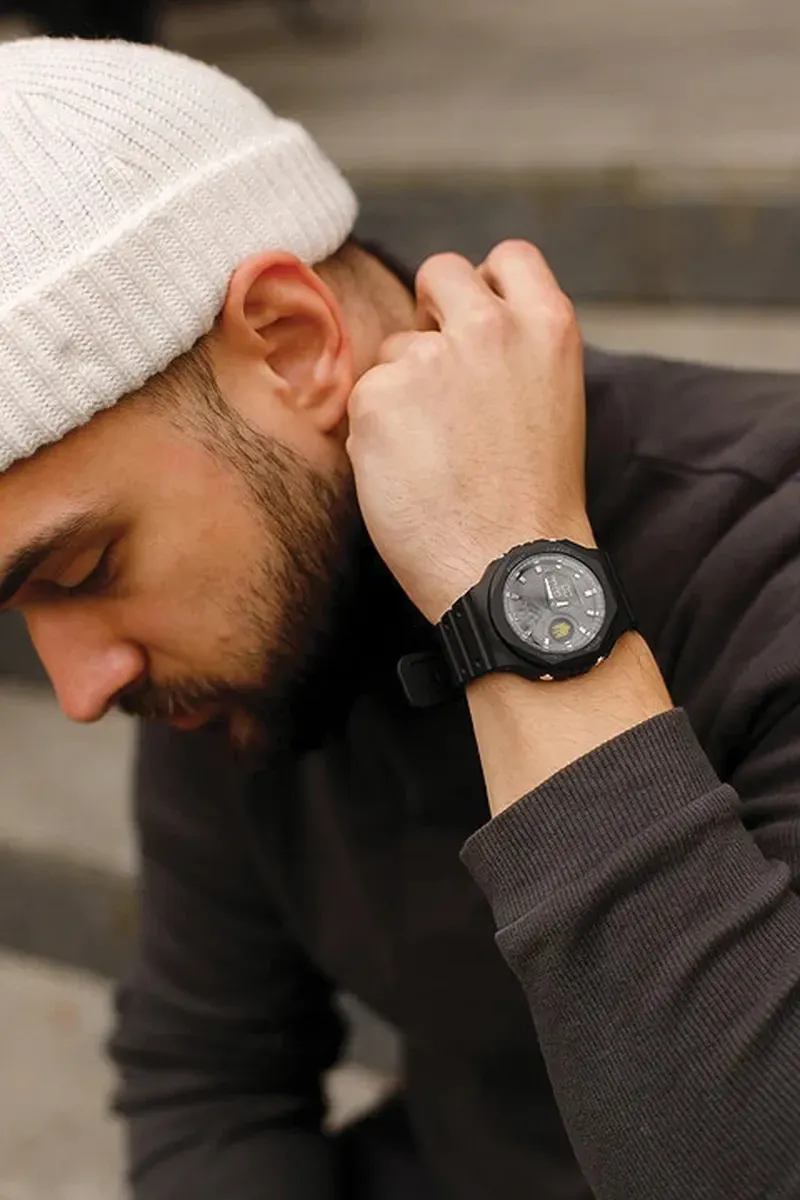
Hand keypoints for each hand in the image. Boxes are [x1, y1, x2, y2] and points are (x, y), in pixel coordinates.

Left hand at [346, 240, 593, 622]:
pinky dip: (375, 433)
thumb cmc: (532, 502)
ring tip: (434, 454)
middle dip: (431, 313)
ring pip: (394, 349)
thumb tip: (454, 333)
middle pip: (439, 273)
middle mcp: (490, 327)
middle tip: (437, 375)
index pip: (507, 258)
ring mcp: (430, 358)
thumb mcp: (553, 403)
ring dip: (402, 388)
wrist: (510, 569)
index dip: (483, 285)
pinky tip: (407, 474)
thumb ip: (513, 354)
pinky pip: (363, 398)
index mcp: (547, 326)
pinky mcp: (378, 397)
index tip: (472, 320)